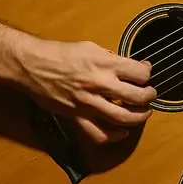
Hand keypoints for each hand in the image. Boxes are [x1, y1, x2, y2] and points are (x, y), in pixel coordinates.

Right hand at [13, 38, 156, 143]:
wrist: (32, 65)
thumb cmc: (59, 53)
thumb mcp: (90, 47)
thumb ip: (111, 58)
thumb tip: (129, 66)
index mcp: (104, 63)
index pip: (140, 73)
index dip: (147, 73)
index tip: (145, 73)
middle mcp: (99, 84)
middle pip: (138, 96)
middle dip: (149, 96)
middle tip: (150, 94)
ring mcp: (88, 103)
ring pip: (123, 117)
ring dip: (139, 117)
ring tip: (143, 113)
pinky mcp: (76, 116)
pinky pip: (98, 133)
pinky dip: (114, 136)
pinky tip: (122, 132)